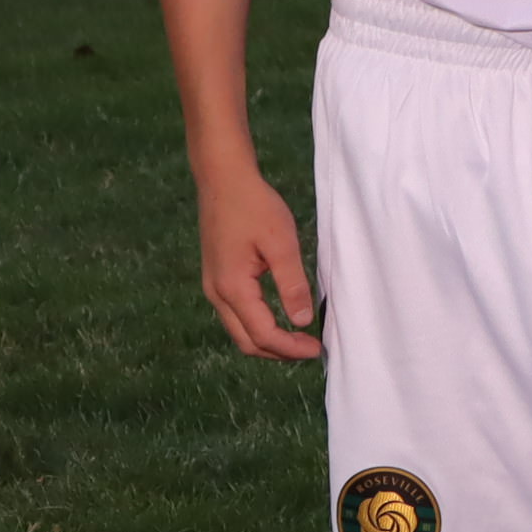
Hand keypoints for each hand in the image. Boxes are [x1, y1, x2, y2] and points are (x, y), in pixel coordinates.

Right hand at [195, 161, 322, 360]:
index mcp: (233, 288)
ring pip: (239, 330)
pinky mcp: (217, 278)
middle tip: (310, 349)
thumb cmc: (253, 206)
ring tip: (299, 338)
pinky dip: (258, 325)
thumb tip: (302, 321)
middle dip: (279, 352)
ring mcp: (213, 286)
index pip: (262, 335)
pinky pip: (236, 314)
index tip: (317, 349)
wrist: (223, 179)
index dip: (290, 348)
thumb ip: (292, 284)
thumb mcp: (281, 244)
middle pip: (247, 341)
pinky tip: (279, 318)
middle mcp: (217, 293)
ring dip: (268, 341)